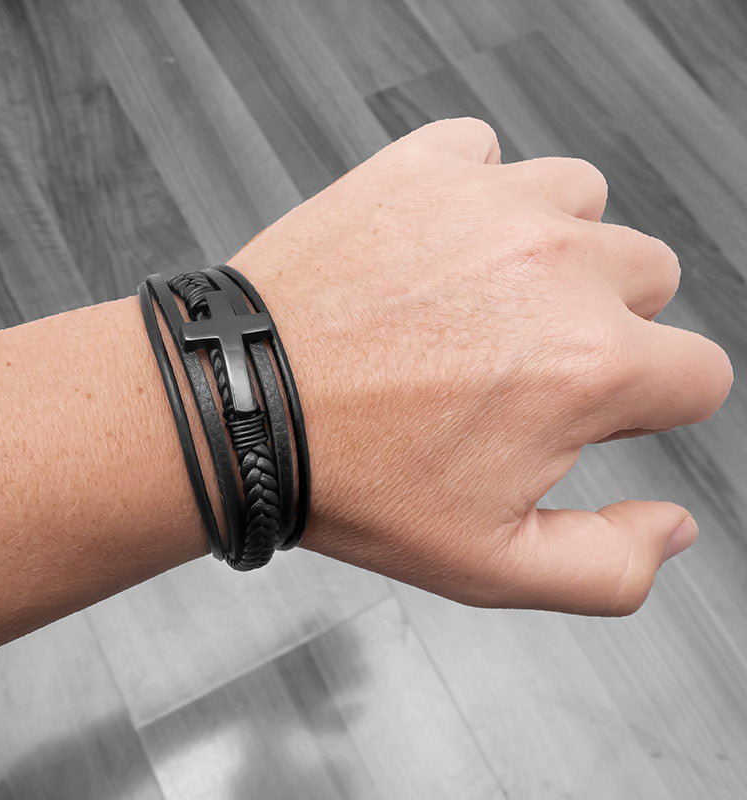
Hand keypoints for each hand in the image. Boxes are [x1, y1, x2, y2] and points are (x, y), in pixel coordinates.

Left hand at [230, 118, 732, 615]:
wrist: (239, 407)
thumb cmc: (351, 482)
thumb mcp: (489, 565)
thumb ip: (608, 565)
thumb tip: (672, 526)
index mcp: (587, 364)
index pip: (697, 374)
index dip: (650, 403)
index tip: (592, 408)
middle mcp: (554, 267)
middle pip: (649, 278)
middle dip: (606, 324)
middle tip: (520, 361)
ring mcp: (488, 204)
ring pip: (582, 205)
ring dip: (553, 251)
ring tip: (481, 301)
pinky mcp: (423, 167)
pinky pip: (489, 154)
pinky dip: (476, 196)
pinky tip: (435, 249)